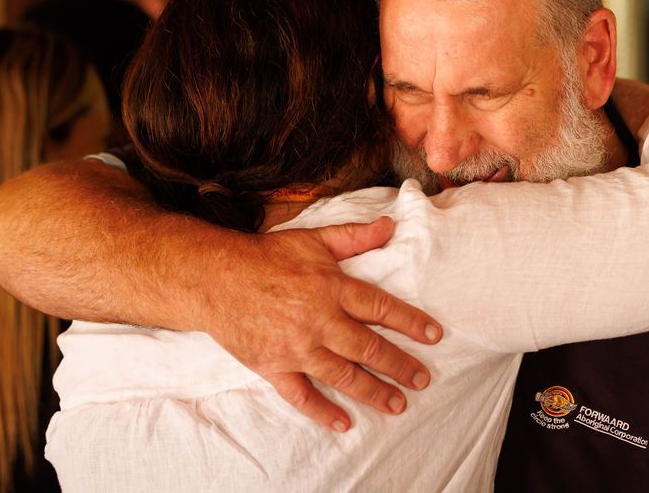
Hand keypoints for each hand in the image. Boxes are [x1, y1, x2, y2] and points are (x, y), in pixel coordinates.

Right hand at [197, 216, 441, 431]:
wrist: (215, 278)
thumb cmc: (266, 256)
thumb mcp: (313, 239)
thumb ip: (353, 237)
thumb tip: (390, 225)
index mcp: (331, 288)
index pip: (380, 308)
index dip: (410, 322)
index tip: (434, 336)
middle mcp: (319, 321)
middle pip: (368, 348)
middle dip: (399, 366)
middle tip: (422, 379)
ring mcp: (296, 348)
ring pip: (343, 376)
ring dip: (373, 392)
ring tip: (398, 404)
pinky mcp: (274, 366)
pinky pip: (301, 395)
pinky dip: (322, 411)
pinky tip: (343, 423)